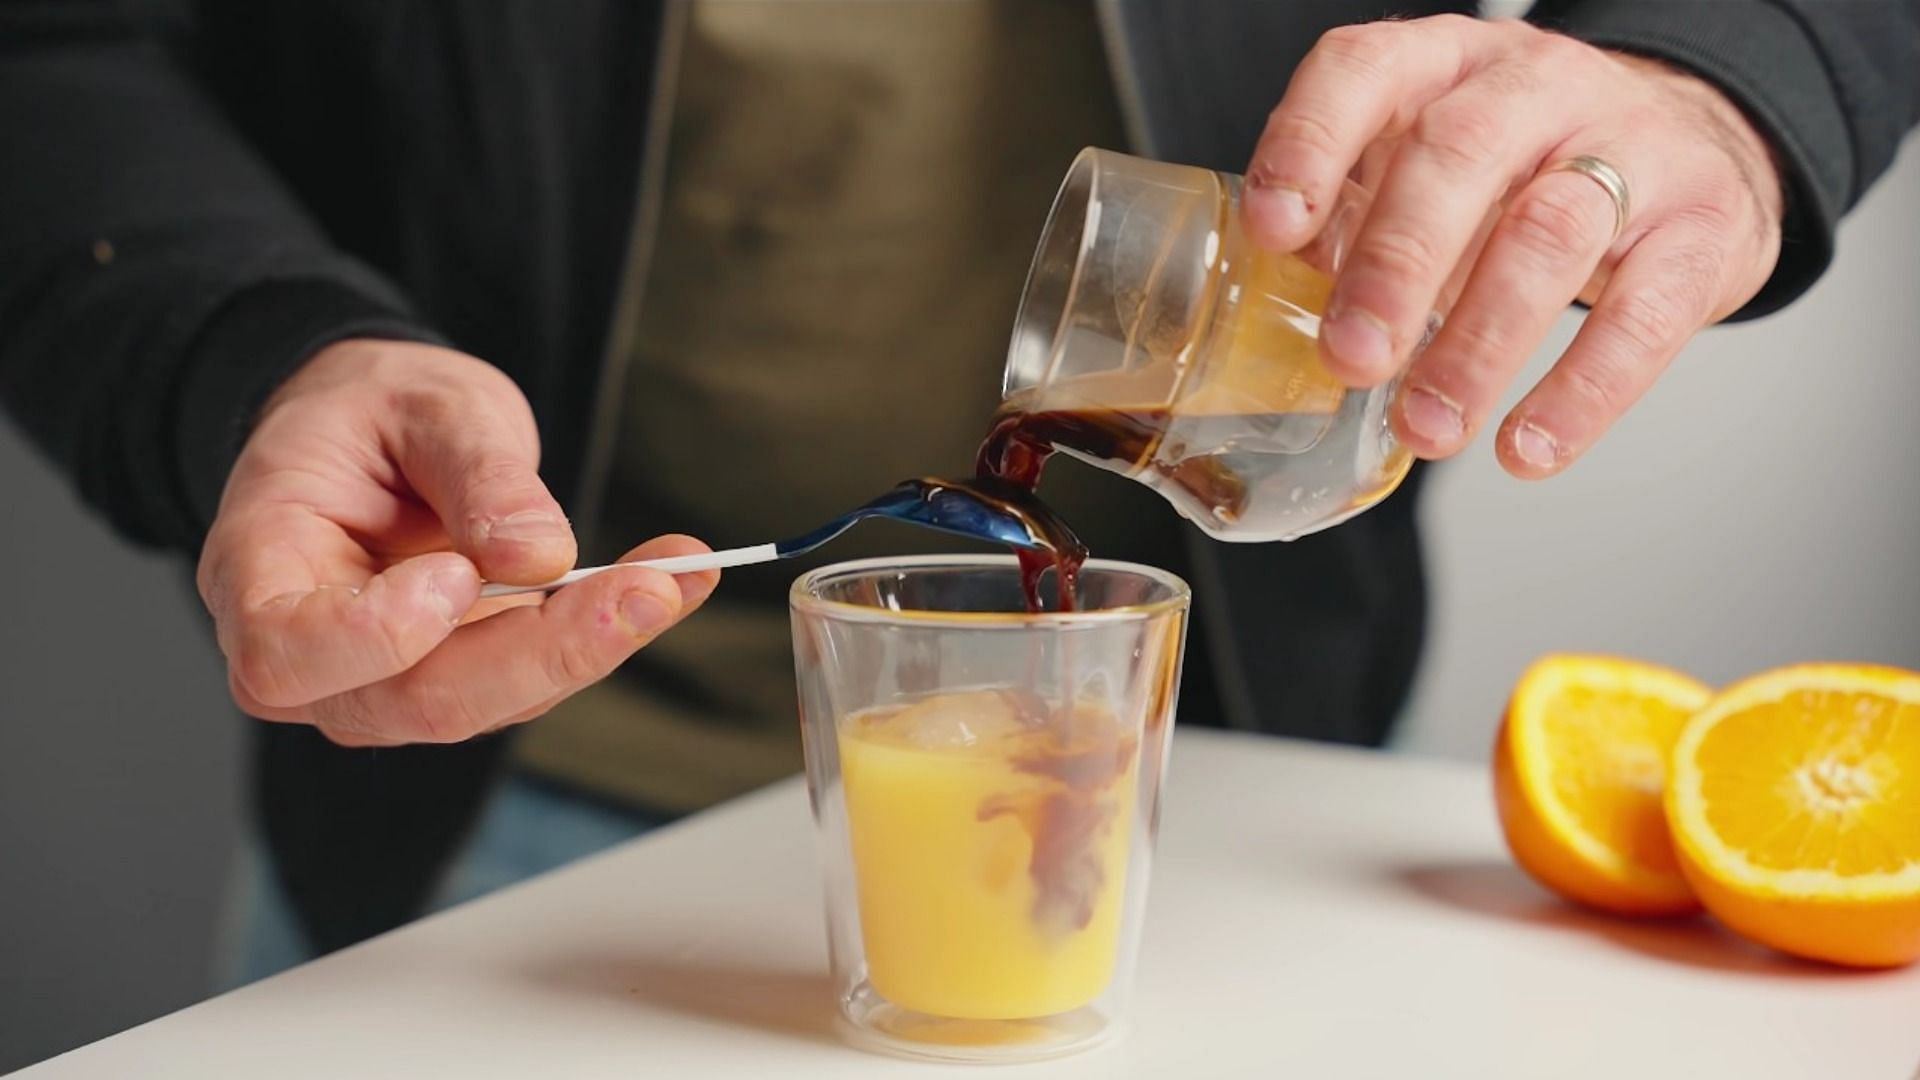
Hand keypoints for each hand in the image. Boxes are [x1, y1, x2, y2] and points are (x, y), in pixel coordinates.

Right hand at [195, 340, 716, 746]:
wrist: (382, 433)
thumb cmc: (376, 414)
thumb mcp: (426, 404)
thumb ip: (474, 473)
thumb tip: (538, 554)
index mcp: (257, 569)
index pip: (284, 655)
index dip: (372, 636)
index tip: (455, 577)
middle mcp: (312, 653)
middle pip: (416, 700)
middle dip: (543, 652)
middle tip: (643, 589)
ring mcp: (386, 682)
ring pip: (489, 703)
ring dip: (591, 644)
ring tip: (673, 574)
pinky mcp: (459, 682)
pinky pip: (532, 680)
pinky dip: (604, 633)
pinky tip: (669, 583)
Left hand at [1243, 15, 1784, 476]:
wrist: (1692, 147)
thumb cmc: (1524, 172)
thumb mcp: (1429, 169)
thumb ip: (1357, 218)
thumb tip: (1293, 303)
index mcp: (1445, 64)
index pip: (1365, 70)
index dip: (1311, 145)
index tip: (1273, 232)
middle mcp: (1538, 86)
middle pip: (1461, 153)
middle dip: (1396, 264)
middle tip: (1352, 359)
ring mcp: (1632, 147)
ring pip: (1551, 232)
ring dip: (1479, 342)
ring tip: (1428, 427)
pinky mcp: (1703, 228)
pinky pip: (1645, 313)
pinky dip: (1583, 391)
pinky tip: (1528, 447)